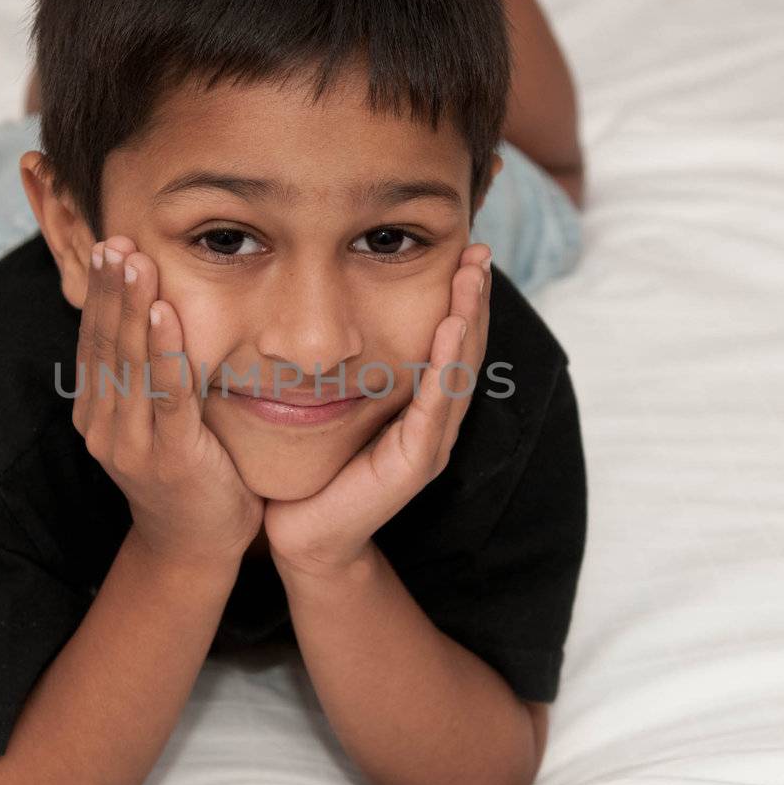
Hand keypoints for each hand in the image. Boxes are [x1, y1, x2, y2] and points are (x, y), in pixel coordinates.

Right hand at [73, 235, 264, 572]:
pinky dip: (164, 352)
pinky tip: (165, 314)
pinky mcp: (168, 456)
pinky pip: (165, 395)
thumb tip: (157, 315)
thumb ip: (149, 377)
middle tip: (116, 240)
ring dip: (132, 308)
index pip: (93, 342)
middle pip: (105, 344)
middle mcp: (104, 426)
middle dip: (111, 290)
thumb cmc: (189, 475)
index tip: (106, 247)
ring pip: (129, 363)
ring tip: (135, 261)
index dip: (100, 295)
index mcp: (96, 413)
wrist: (196, 547)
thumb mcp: (158, 421)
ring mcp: (132, 443)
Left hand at [264, 243, 492, 580]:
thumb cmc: (316, 469)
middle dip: (473, 296)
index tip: (466, 250)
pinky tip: (448, 328)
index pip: (449, 343)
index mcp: (422, 408)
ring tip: (472, 276)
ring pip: (457, 371)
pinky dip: (444, 366)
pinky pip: (434, 407)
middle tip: (479, 249)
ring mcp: (430, 444)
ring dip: (467, 318)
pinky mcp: (414, 464)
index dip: (461, 297)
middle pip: (464, 349)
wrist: (304, 535)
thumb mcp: (335, 403)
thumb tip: (333, 310)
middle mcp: (435, 423)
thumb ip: (348, 367)